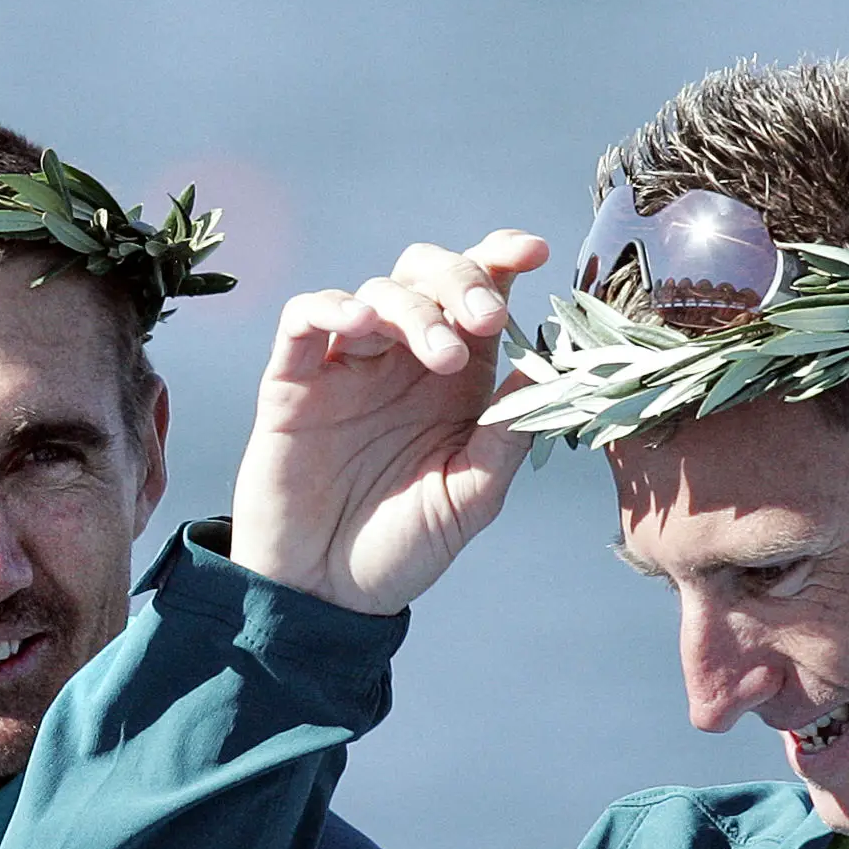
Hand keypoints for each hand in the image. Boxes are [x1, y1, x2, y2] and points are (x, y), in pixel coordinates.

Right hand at [230, 230, 549, 615]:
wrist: (326, 596)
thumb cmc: (403, 549)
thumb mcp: (472, 496)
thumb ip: (510, 431)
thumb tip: (556, 363)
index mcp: (456, 379)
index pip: (480, 294)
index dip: (502, 258)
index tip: (533, 252)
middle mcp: (403, 361)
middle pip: (429, 276)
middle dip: (462, 282)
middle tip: (485, 320)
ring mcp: (347, 367)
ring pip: (377, 291)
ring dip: (414, 310)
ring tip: (440, 357)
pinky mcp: (293, 381)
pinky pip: (305, 319)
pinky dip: (332, 306)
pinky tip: (362, 323)